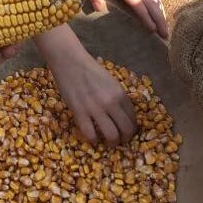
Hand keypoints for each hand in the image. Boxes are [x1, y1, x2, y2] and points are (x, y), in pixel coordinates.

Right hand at [41, 28, 135, 144]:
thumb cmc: (89, 69)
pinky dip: (92, 140)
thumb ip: (117, 97)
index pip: (133, 119)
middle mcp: (111, 102)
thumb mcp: (110, 81)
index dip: (131, 129)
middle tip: (119, 140)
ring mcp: (95, 108)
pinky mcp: (79, 112)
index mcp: (120, 94)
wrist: (69, 60)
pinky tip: (91, 136)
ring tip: (106, 142)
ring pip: (111, 136)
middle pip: (126, 130)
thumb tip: (121, 115)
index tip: (126, 131)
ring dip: (111, 143)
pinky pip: (90, 134)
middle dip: (124, 139)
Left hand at [80, 0, 167, 38]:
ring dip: (159, 16)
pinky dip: (154, 10)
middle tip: (166, 36)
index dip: (144, 16)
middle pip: (149, 3)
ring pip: (150, 1)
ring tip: (165, 32)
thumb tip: (99, 9)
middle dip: (158, 19)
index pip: (136, 2)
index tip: (152, 29)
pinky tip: (157, 19)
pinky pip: (147, 0)